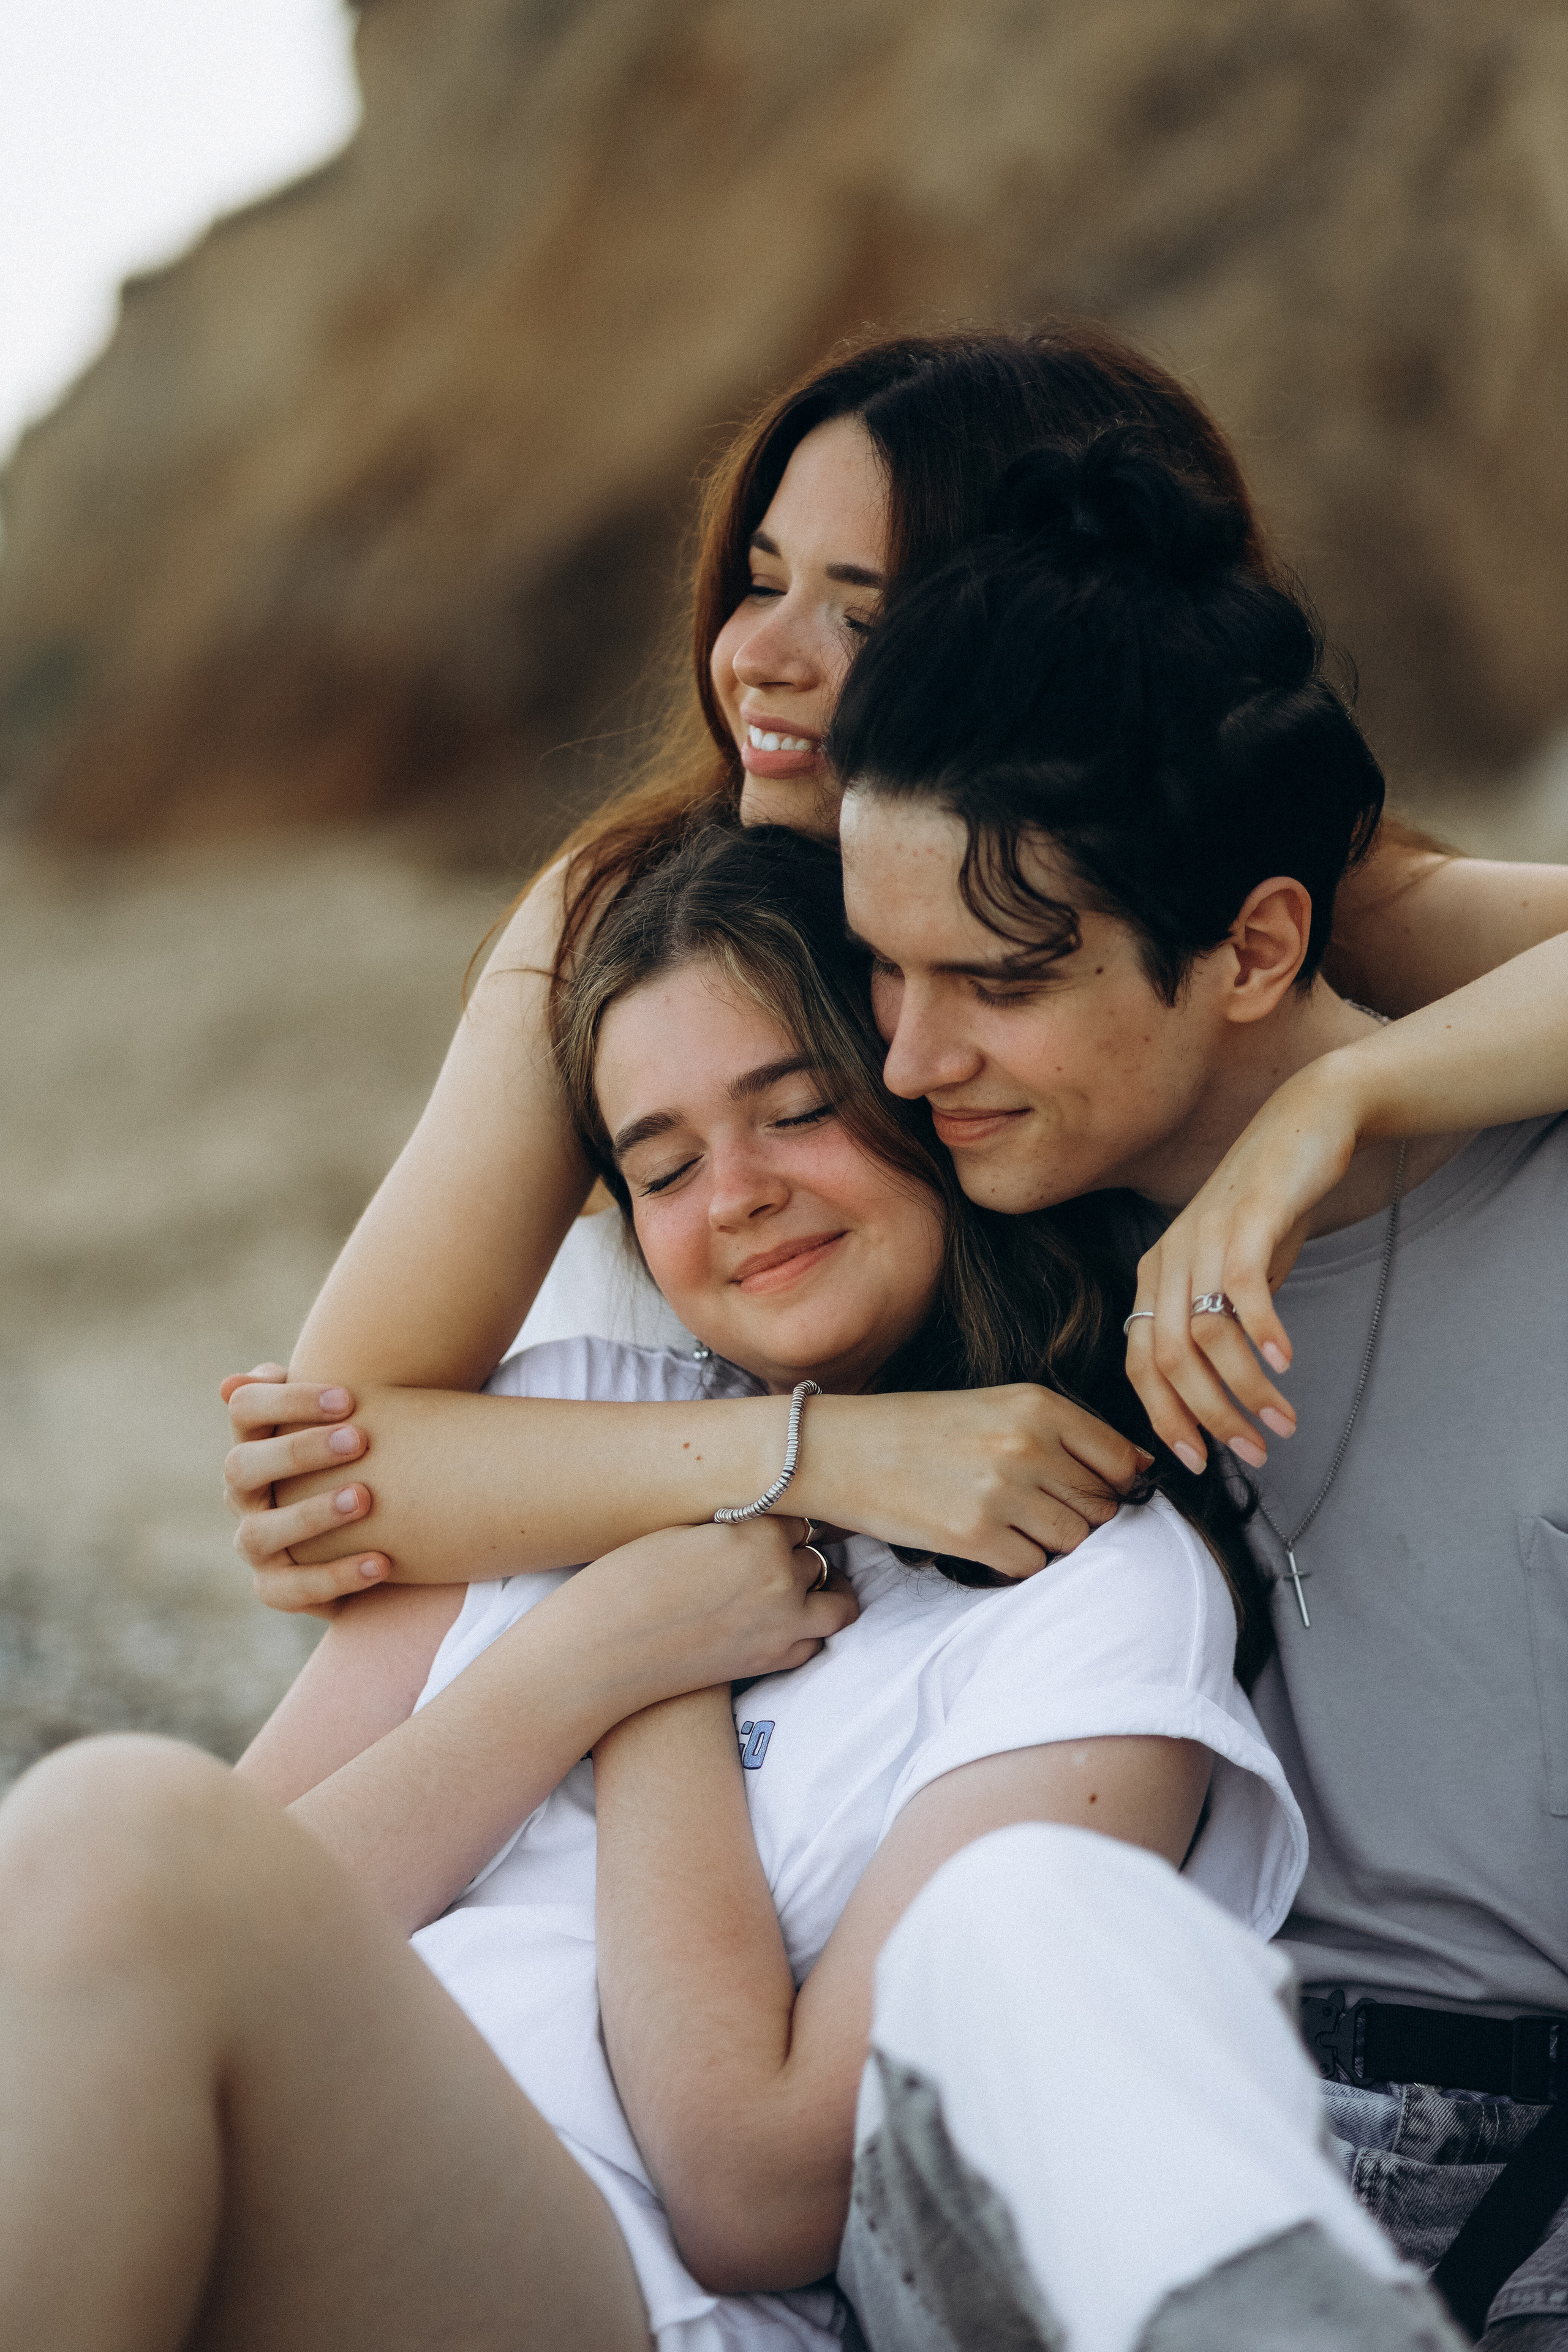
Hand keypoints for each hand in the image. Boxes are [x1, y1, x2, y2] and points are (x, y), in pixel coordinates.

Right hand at [221, 1366, 391, 1614]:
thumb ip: (321, 1395)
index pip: (245, 1409)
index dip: (288, 1400)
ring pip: (257, 1533)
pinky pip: (293, 1589)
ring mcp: (255, 1545)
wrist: (388, 1527)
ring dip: (311, 1514)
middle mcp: (243, 1494)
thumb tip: (240, 1380)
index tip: (350, 1398)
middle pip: (241, 1467)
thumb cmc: (365, 1460)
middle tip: (360, 1440)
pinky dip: (338, 1575)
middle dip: (299, 1451)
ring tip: (365, 1498)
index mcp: (255, 1442)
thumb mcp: (351, 1423)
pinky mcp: (277, 1589)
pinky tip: (384, 1561)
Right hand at [560, 1517, 857, 1710]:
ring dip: (825, 1590)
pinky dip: (809, 1629)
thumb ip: (733, 1528)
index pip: (799, 1516)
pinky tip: (787, 1621)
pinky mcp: (771, 1661)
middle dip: (800, 1553)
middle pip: (817, 1555)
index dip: (781, 1521)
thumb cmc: (626, 1582)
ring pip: (836, 1602)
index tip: (770, 1524)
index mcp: (757, 1534)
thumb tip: (756, 1525)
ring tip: (807, 1586)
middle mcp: (780, 1577)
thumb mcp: (684, 1532)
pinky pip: (815, 1641)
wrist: (604, 1650)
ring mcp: (782, 1624)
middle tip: (781, 1554)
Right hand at [806, 1387, 1151, 1579]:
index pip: (1121, 1460)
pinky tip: (990, 1541)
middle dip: (1083, 1516)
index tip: (1095, 1492)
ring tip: (1013, 1524)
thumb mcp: (996, 1405)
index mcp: (1038, 1405)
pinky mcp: (975, 1537)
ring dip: (1053, 1542)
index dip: (1117, 1485)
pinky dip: (1020, 1562)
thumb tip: (1138, 1468)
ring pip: (1074, 1540)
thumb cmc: (918, 1428)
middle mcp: (1027, 1446)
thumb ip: (1064, 1431)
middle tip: (1040, 1510)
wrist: (838, 1449)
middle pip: (1102, 1506)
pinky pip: (1034, 1566)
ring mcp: (1003, 1493)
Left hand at [1123, 1061, 1358, 1469]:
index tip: (1202, 1460)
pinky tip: (1286, 1361)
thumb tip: (1224, 1392)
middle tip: (1254, 1452)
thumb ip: (1222, 1325)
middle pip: (1168, 1361)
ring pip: (1205, 1334)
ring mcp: (1202, 1236)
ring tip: (1283, 1421)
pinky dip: (1262, 1330)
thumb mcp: (1234, 1274)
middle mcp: (1168, 1259)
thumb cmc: (1271, 1208)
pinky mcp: (1246, 1218)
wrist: (1306, 1125)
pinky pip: (1242, 1286)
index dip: (1166, 1418)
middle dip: (1210, 1417)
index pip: (1141, 1365)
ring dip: (1245, 1388)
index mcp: (1155, 1277)